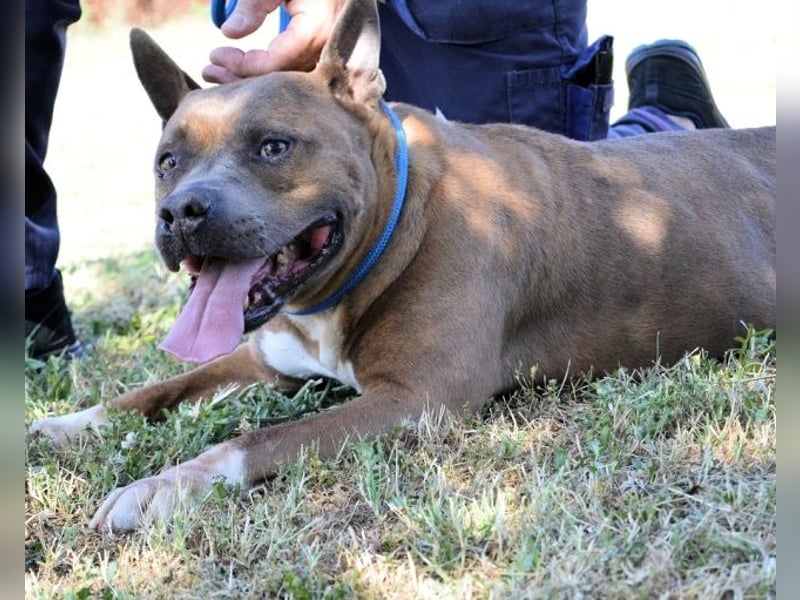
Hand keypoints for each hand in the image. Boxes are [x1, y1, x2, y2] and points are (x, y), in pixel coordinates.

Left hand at [203, 0, 343, 82]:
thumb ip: (253, 4)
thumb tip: (229, 33)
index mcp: (315, 28)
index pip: (278, 61)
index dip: (245, 65)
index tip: (215, 55)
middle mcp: (323, 48)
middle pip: (280, 77)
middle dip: (242, 77)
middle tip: (208, 71)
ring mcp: (321, 53)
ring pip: (284, 78)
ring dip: (250, 78)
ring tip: (216, 72)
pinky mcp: (316, 53)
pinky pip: (288, 71)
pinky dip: (263, 72)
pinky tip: (239, 68)